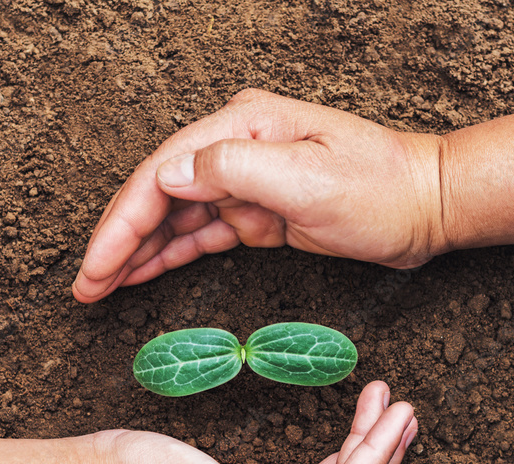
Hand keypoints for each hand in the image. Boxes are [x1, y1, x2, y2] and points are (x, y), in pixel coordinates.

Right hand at [73, 89, 445, 302]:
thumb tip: (169, 176)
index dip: (122, 222)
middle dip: (119, 241)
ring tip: (103, 287)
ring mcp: (247, 178)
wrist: (427, 207)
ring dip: (139, 252)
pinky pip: (204, 232)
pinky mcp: (260, 210)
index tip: (96, 266)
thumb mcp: (309, 178)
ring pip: (177, 217)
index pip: (161, 174)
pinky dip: (173, 253)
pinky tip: (145, 272)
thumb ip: (233, 169)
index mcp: (241, 126)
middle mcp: (236, 146)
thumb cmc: (380, 190)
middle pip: (159, 194)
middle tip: (86, 287)